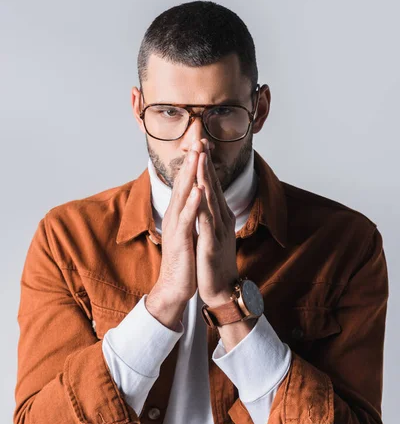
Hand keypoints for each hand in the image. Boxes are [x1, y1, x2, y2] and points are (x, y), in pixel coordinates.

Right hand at [146, 144, 201, 325]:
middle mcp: (176, 215)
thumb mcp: (188, 230)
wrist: (175, 286)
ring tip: (197, 155)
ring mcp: (177, 227)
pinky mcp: (180, 240)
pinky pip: (187, 219)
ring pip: (183, 196)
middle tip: (198, 137)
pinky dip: (192, 203)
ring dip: (190, 175)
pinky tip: (198, 189)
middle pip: (183, 182)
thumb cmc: (185, 258)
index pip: (187, 182)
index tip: (202, 143)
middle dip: (192, 160)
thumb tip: (195, 197)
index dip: (194, 162)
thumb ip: (190, 213)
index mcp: (181, 212)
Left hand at [193, 139, 239, 306]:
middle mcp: (222, 219)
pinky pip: (206, 221)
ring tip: (201, 158)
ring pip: (211, 199)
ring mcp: (218, 230)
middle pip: (214, 186)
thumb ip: (213, 216)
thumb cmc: (215, 262)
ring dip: (206, 177)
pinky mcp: (211, 243)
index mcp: (221, 216)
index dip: (207, 165)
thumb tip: (209, 200)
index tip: (202, 145)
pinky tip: (199, 192)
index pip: (213, 186)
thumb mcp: (214, 233)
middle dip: (207, 163)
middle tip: (202, 140)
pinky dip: (203, 205)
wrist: (222, 289)